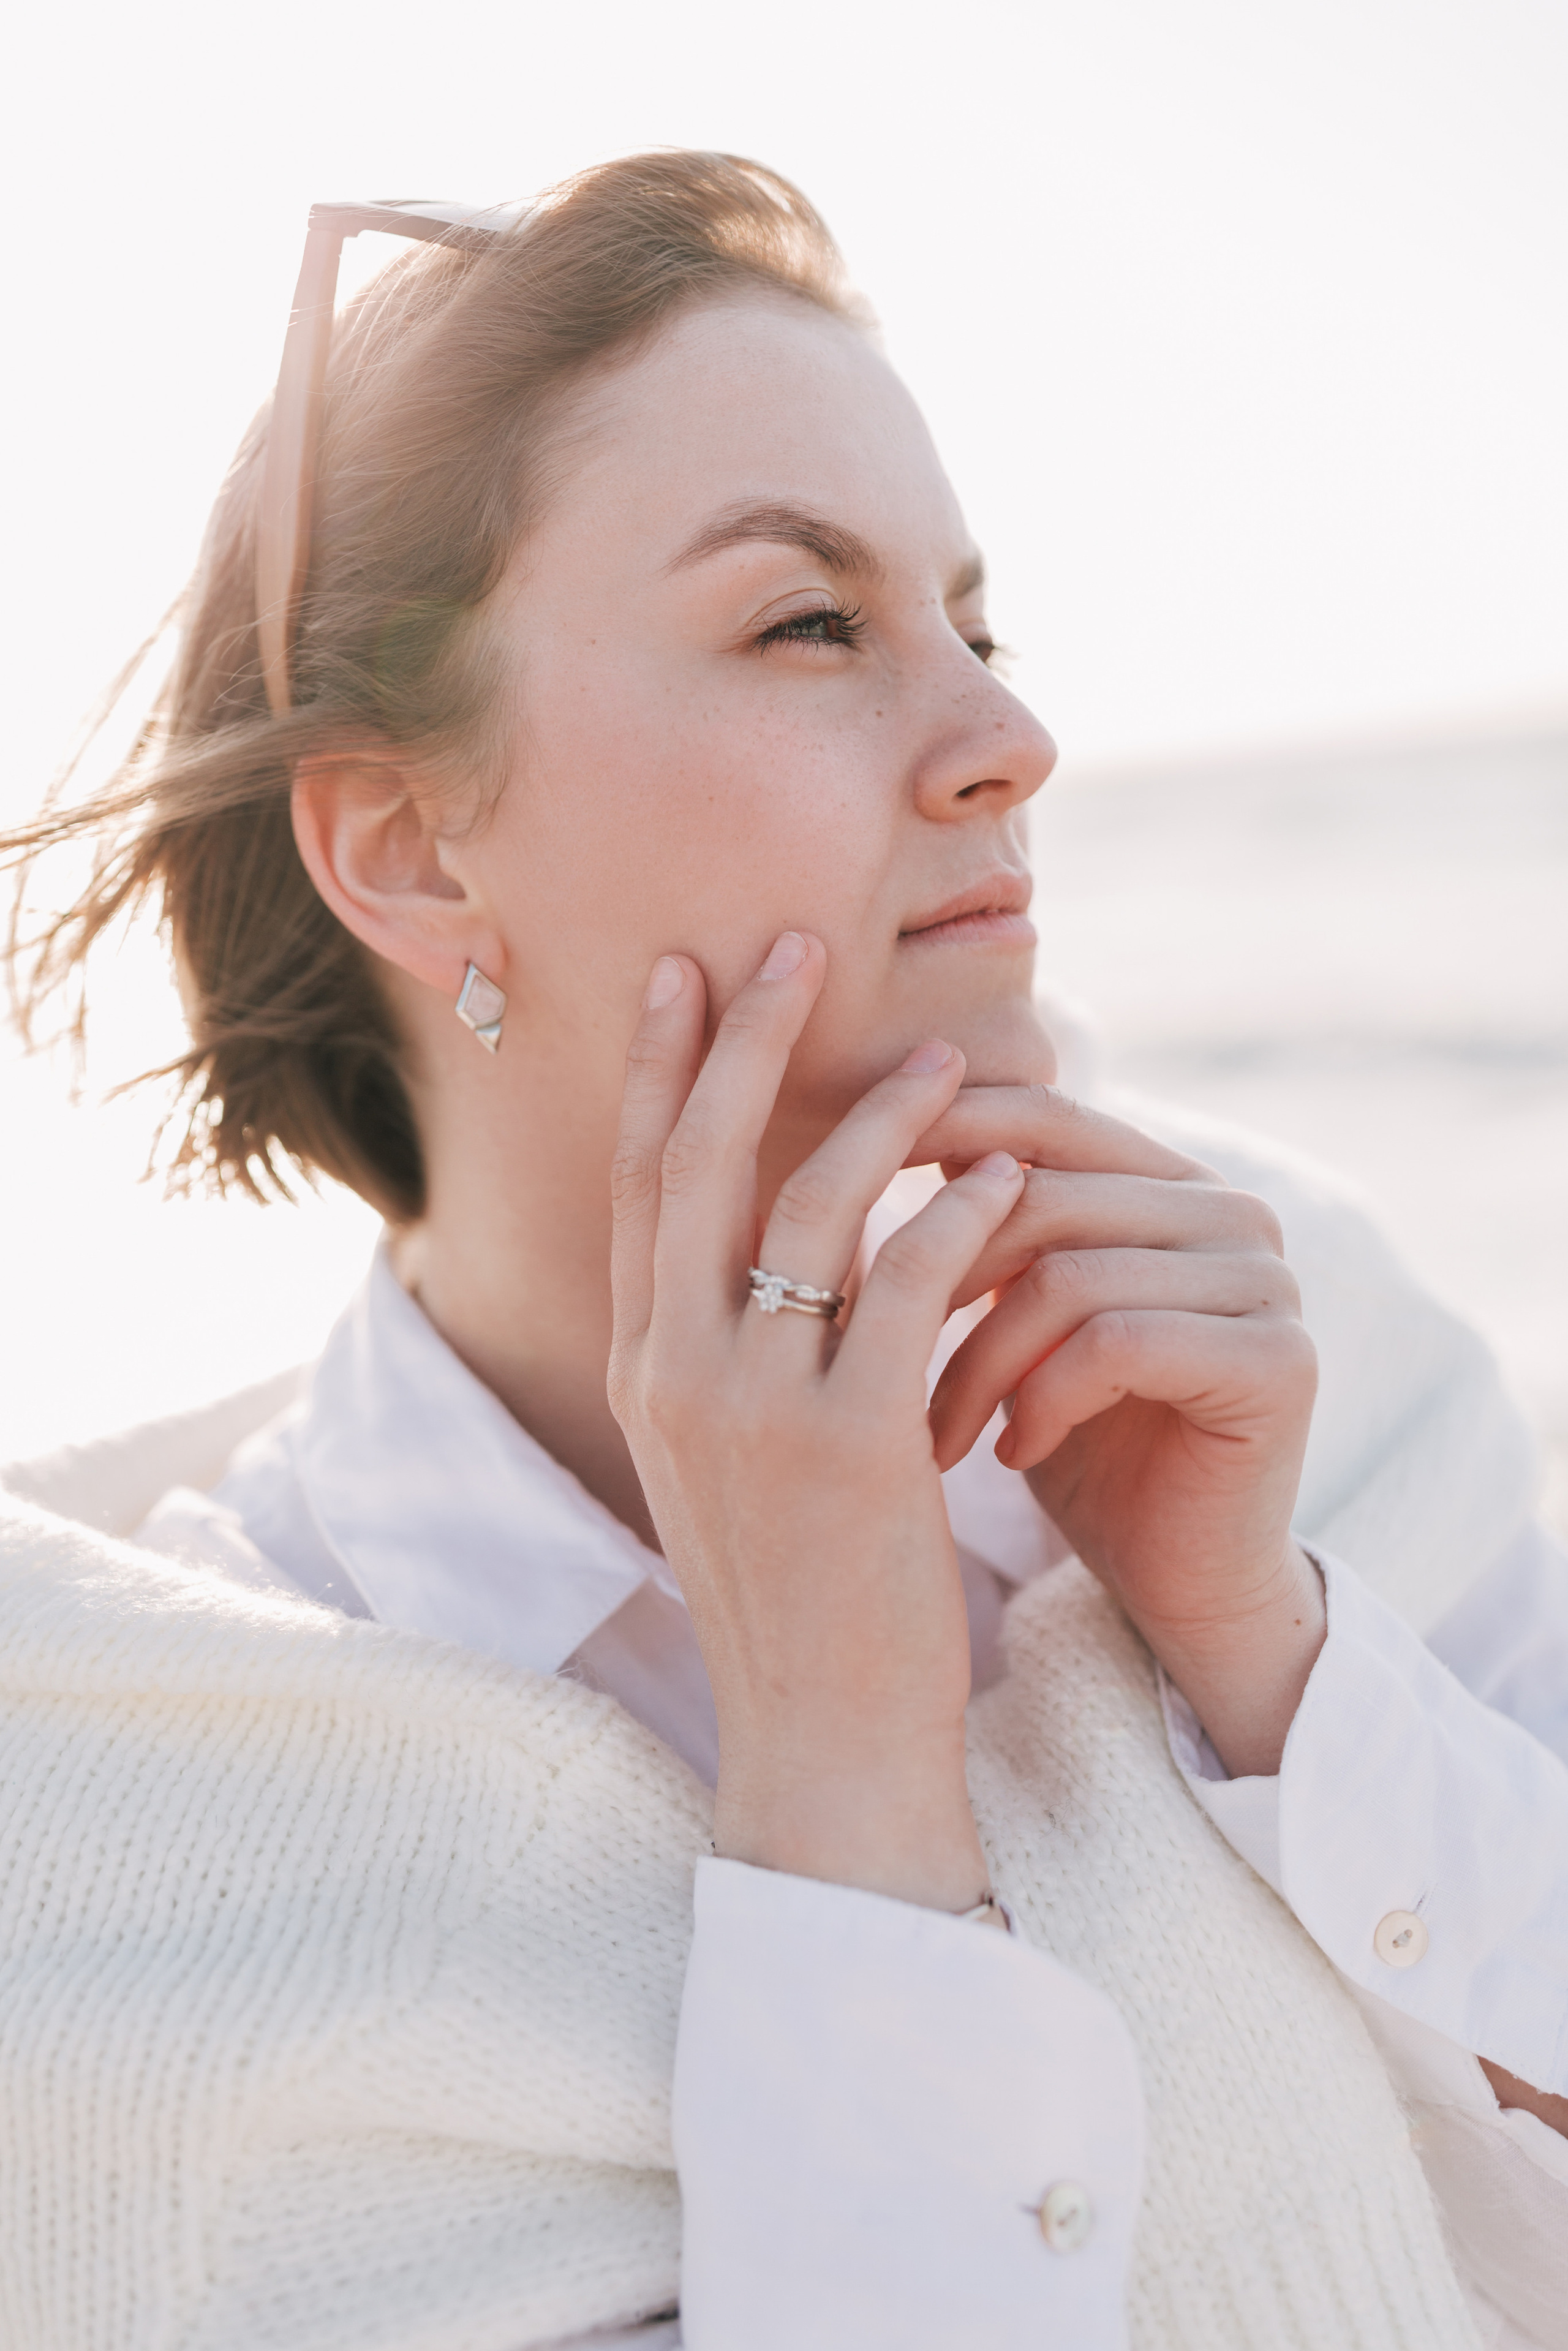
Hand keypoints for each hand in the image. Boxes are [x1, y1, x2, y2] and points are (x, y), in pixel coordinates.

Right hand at [608, 933, 1025, 1907]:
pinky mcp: (848, 1449)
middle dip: (738, 1040)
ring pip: (807, 1209)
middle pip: (697, 1163)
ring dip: (879, 1117)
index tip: (682, 973)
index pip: (641, 1186)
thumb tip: (782, 1237)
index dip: (658, 1070)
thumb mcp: (734, 1460)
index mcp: (645, 1372)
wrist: (823, 1743)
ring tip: (947, 1060)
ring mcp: (752, 1410)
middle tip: (789, 941)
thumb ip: (739, 1348)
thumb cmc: (798, 1597)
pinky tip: (1005, 1174)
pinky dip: (958, 1217)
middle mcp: (675, 1375)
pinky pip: (907, 1290)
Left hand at [921, 1086, 1323, 1777]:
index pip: (1039, 1114)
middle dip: (936, 1278)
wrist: (1177, 1582)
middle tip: (868, 1356)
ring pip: (1067, 1274)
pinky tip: (1013, 1452)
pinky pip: (1116, 1342)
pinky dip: (1043, 1399)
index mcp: (1171, 1180)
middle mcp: (1233, 1212)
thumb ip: (981, 1226)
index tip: (830, 1184)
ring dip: (978, 1361)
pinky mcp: (1278, 1358)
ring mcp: (1267, 1280)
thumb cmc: (1075, 1446)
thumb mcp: (1014, 1319)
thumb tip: (871, 1126)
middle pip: (1041, 1194)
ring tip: (935, 1432)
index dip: (932, 1134)